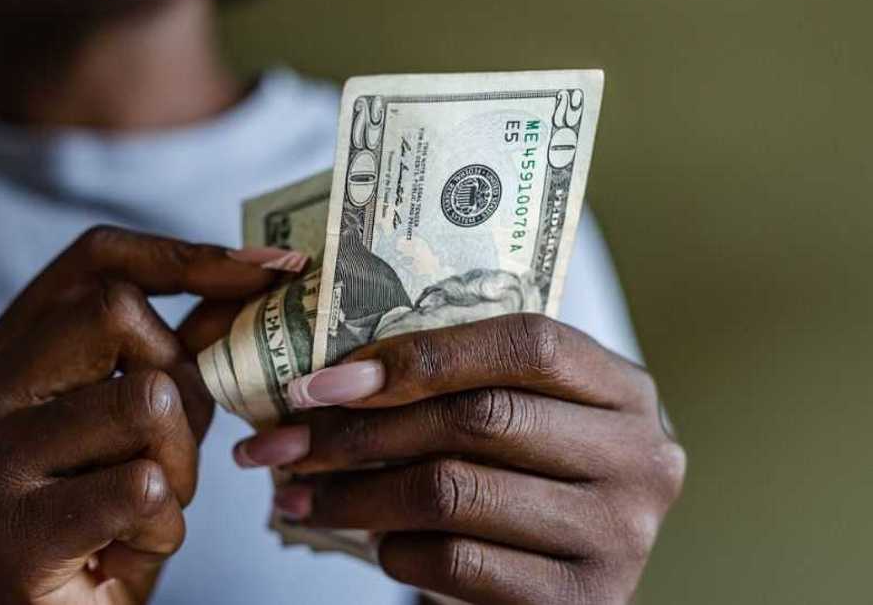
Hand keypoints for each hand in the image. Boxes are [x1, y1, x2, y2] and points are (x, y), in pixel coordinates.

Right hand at [0, 226, 278, 604]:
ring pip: (143, 400)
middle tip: (173, 447)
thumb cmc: (93, 527)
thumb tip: (252, 279)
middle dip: (183, 379)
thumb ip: (173, 357)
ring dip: (180, 465)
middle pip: (117, 312)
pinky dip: (164, 527)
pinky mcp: (14, 532)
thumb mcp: (131, 428)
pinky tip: (128, 551)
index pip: (92, 259)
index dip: (187, 255)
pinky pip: (144, 488)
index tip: (271, 268)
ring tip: (149, 508)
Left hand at [233, 314, 684, 603]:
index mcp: (624, 390)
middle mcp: (641, 458)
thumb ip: (455, 382)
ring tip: (297, 495)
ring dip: (354, 494)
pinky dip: (395, 550)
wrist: (563, 583)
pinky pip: (458, 563)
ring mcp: (620, 536)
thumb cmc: (522, 479)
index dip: (418, 355)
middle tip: (280, 444)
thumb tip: (322, 377)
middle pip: (479, 418)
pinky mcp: (584, 603)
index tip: (322, 380)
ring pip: (454, 493)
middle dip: (359, 431)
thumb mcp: (515, 417)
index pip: (526, 344)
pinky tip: (372, 540)